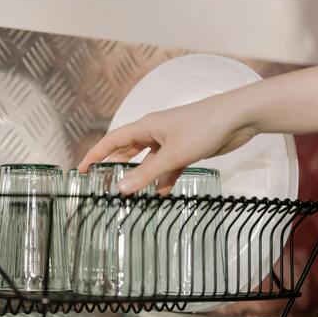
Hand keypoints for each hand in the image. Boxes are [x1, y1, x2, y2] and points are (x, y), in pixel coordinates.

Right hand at [77, 96, 256, 193]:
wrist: (237, 118)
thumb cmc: (203, 127)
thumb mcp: (172, 155)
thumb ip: (146, 174)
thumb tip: (121, 189)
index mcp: (145, 127)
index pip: (111, 141)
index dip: (94, 155)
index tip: (81, 170)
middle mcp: (155, 133)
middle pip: (127, 151)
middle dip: (116, 168)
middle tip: (102, 187)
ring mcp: (171, 141)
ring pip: (149, 162)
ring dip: (142, 178)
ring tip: (131, 197)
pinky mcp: (186, 149)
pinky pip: (168, 167)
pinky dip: (164, 180)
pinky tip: (161, 195)